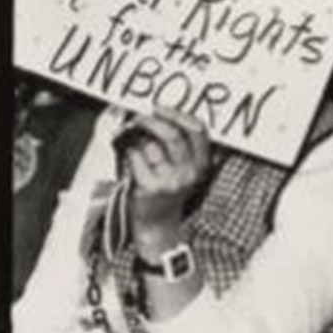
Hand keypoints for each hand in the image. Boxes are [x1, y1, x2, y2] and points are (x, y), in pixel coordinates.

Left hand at [117, 109, 212, 248]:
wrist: (159, 224)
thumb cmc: (169, 190)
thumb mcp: (187, 169)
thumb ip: (185, 146)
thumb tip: (161, 115)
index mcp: (203, 164)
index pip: (197, 130)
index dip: (178, 115)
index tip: (160, 109)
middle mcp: (190, 172)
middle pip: (172, 135)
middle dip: (152, 121)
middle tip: (140, 118)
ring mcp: (170, 181)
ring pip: (151, 146)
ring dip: (138, 140)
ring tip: (135, 143)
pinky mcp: (150, 188)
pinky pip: (136, 159)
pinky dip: (130, 154)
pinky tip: (131, 159)